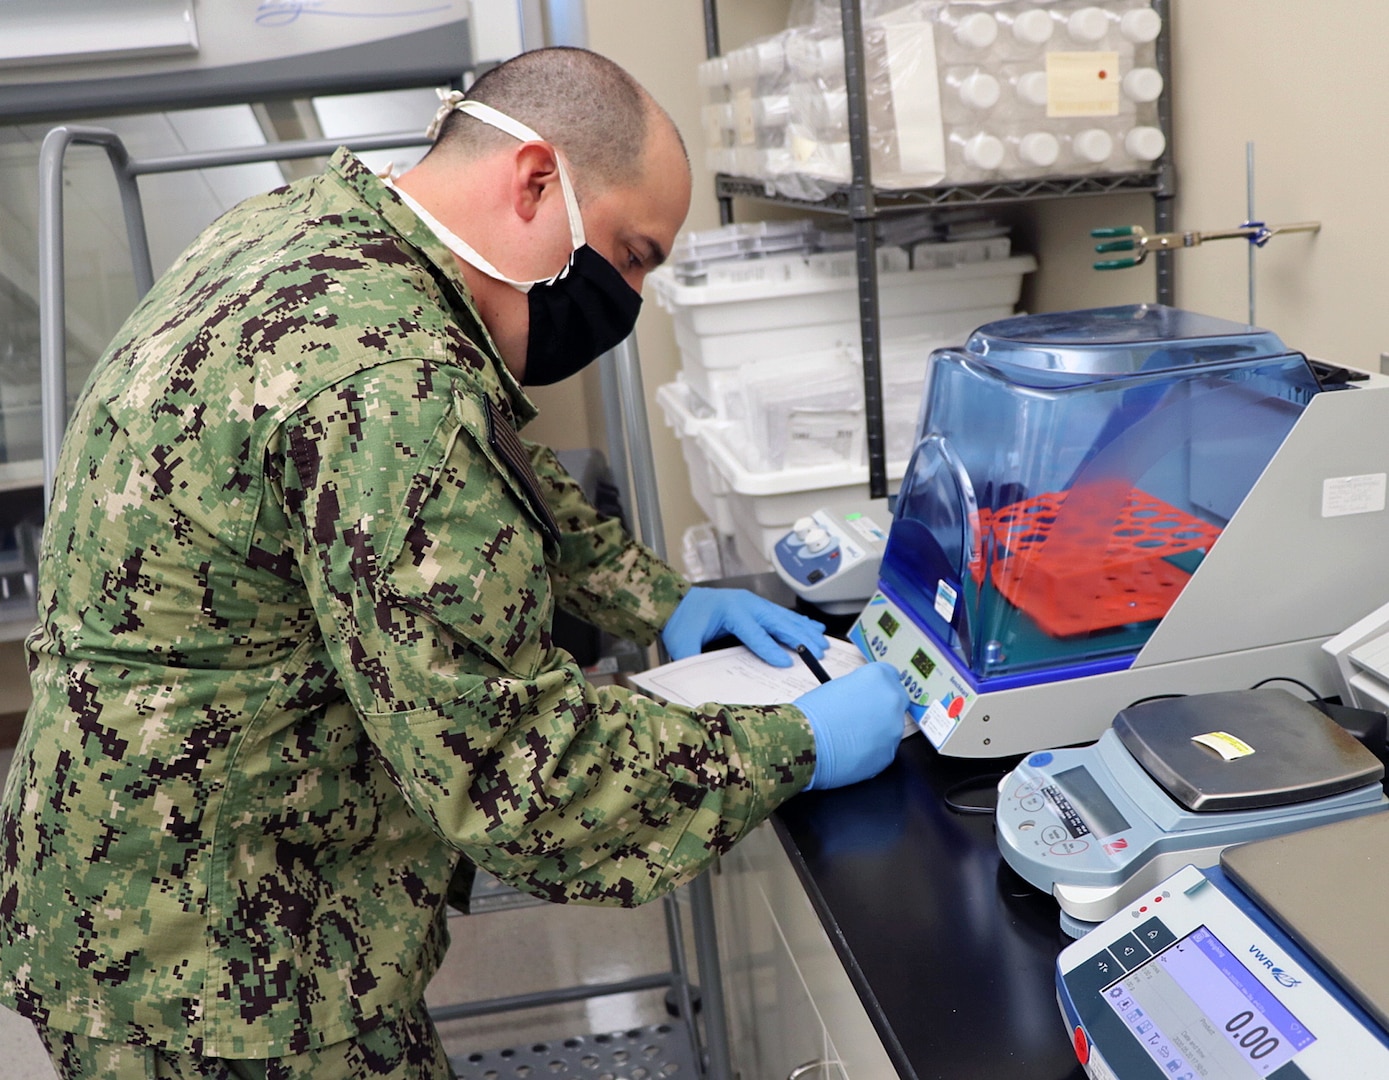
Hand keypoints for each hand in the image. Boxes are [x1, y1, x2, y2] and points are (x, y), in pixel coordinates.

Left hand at [661, 587, 826, 667]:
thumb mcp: (681, 643)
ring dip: (805, 630)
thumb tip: (697, 688)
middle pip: (778, 622)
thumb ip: (691, 661)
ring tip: (823, 642)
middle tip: (818, 652)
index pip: (755, 633)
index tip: (787, 664)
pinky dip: (799, 622)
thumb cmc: (680, 621)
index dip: (771, 649)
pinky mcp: (756, 605)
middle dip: (800, 638)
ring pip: (784, 617)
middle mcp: (746, 604)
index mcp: (730, 611)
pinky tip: (814, 627)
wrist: (676, 600)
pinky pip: (781, 614)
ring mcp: (753, 603)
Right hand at [794, 662, 906, 789]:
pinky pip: (885, 748)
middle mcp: (892, 700)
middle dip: (883, 706)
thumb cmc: (812, 713)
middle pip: (896, 700)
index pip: (890, 675)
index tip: (872, 691)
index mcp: (877, 677)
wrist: (805, 742)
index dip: (879, 684)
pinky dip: (873, 749)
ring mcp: (894, 728)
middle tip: (863, 714)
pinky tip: (853, 750)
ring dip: (878, 729)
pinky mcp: (889, 753)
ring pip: (891, 726)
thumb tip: (863, 696)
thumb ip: (858, 689)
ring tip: (852, 736)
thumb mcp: (835, 687)